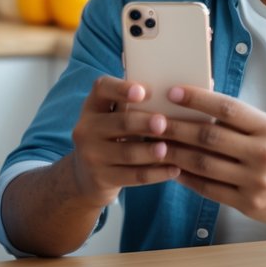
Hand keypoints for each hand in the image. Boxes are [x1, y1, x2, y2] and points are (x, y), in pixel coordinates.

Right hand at [68, 76, 181, 207]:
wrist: (86, 176)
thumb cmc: (113, 137)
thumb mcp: (113, 118)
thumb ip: (134, 107)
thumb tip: (179, 95)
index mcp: (93, 107)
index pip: (102, 88)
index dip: (122, 88)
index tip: (145, 92)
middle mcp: (87, 129)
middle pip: (119, 122)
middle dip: (144, 122)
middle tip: (163, 123)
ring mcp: (92, 156)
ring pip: (127, 153)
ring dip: (151, 151)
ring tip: (169, 149)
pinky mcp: (102, 178)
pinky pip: (133, 176)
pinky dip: (156, 174)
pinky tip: (174, 170)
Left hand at [159, 85, 265, 227]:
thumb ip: (238, 122)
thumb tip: (195, 108)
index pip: (227, 109)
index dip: (197, 99)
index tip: (172, 92)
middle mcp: (262, 153)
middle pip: (208, 137)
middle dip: (175, 128)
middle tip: (150, 120)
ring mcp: (255, 181)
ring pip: (203, 164)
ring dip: (174, 153)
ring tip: (153, 144)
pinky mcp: (248, 204)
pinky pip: (208, 189)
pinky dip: (186, 178)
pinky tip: (170, 168)